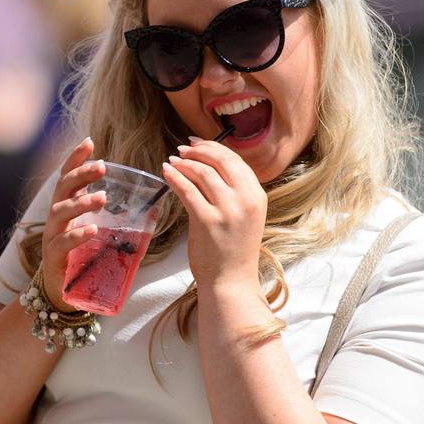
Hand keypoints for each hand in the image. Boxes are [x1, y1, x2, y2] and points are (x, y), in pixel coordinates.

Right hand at [41, 137, 108, 312]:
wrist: (64, 293)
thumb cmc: (84, 258)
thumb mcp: (99, 232)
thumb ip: (116, 216)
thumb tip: (153, 203)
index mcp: (68, 206)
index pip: (68, 176)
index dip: (76, 158)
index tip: (89, 142)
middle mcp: (57, 218)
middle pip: (62, 188)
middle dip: (80, 175)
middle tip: (100, 167)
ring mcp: (53, 236)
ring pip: (60, 212)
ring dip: (81, 203)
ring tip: (102, 198)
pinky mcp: (53, 257)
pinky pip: (62, 242)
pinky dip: (77, 234)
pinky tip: (91, 230)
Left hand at [162, 137, 265, 292]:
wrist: (231, 281)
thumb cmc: (233, 249)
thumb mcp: (243, 215)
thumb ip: (233, 191)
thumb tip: (206, 165)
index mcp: (256, 195)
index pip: (235, 160)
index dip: (213, 147)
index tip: (196, 143)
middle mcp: (245, 199)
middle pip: (220, 160)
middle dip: (198, 150)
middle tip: (182, 149)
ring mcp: (227, 210)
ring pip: (202, 173)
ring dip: (184, 163)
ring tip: (173, 161)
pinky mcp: (207, 220)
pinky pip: (187, 190)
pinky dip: (175, 177)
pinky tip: (167, 172)